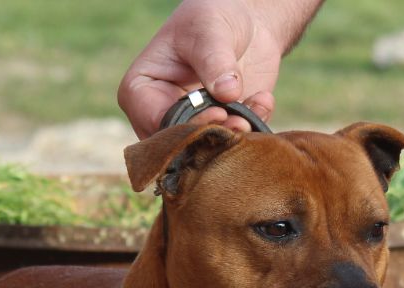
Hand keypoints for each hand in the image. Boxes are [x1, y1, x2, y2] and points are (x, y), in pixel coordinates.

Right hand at [118, 0, 324, 138]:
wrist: (246, 24)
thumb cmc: (213, 18)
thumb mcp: (209, 29)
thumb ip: (215, 59)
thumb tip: (228, 91)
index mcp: (140, 92)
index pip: (156, 124)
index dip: (186, 125)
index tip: (219, 111)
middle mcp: (158, 118)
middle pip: (178, 147)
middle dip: (211, 138)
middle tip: (240, 122)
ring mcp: (188, 129)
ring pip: (204, 153)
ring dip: (233, 138)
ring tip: (254, 108)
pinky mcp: (216, 134)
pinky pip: (231, 146)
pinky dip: (253, 128)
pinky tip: (263, 99)